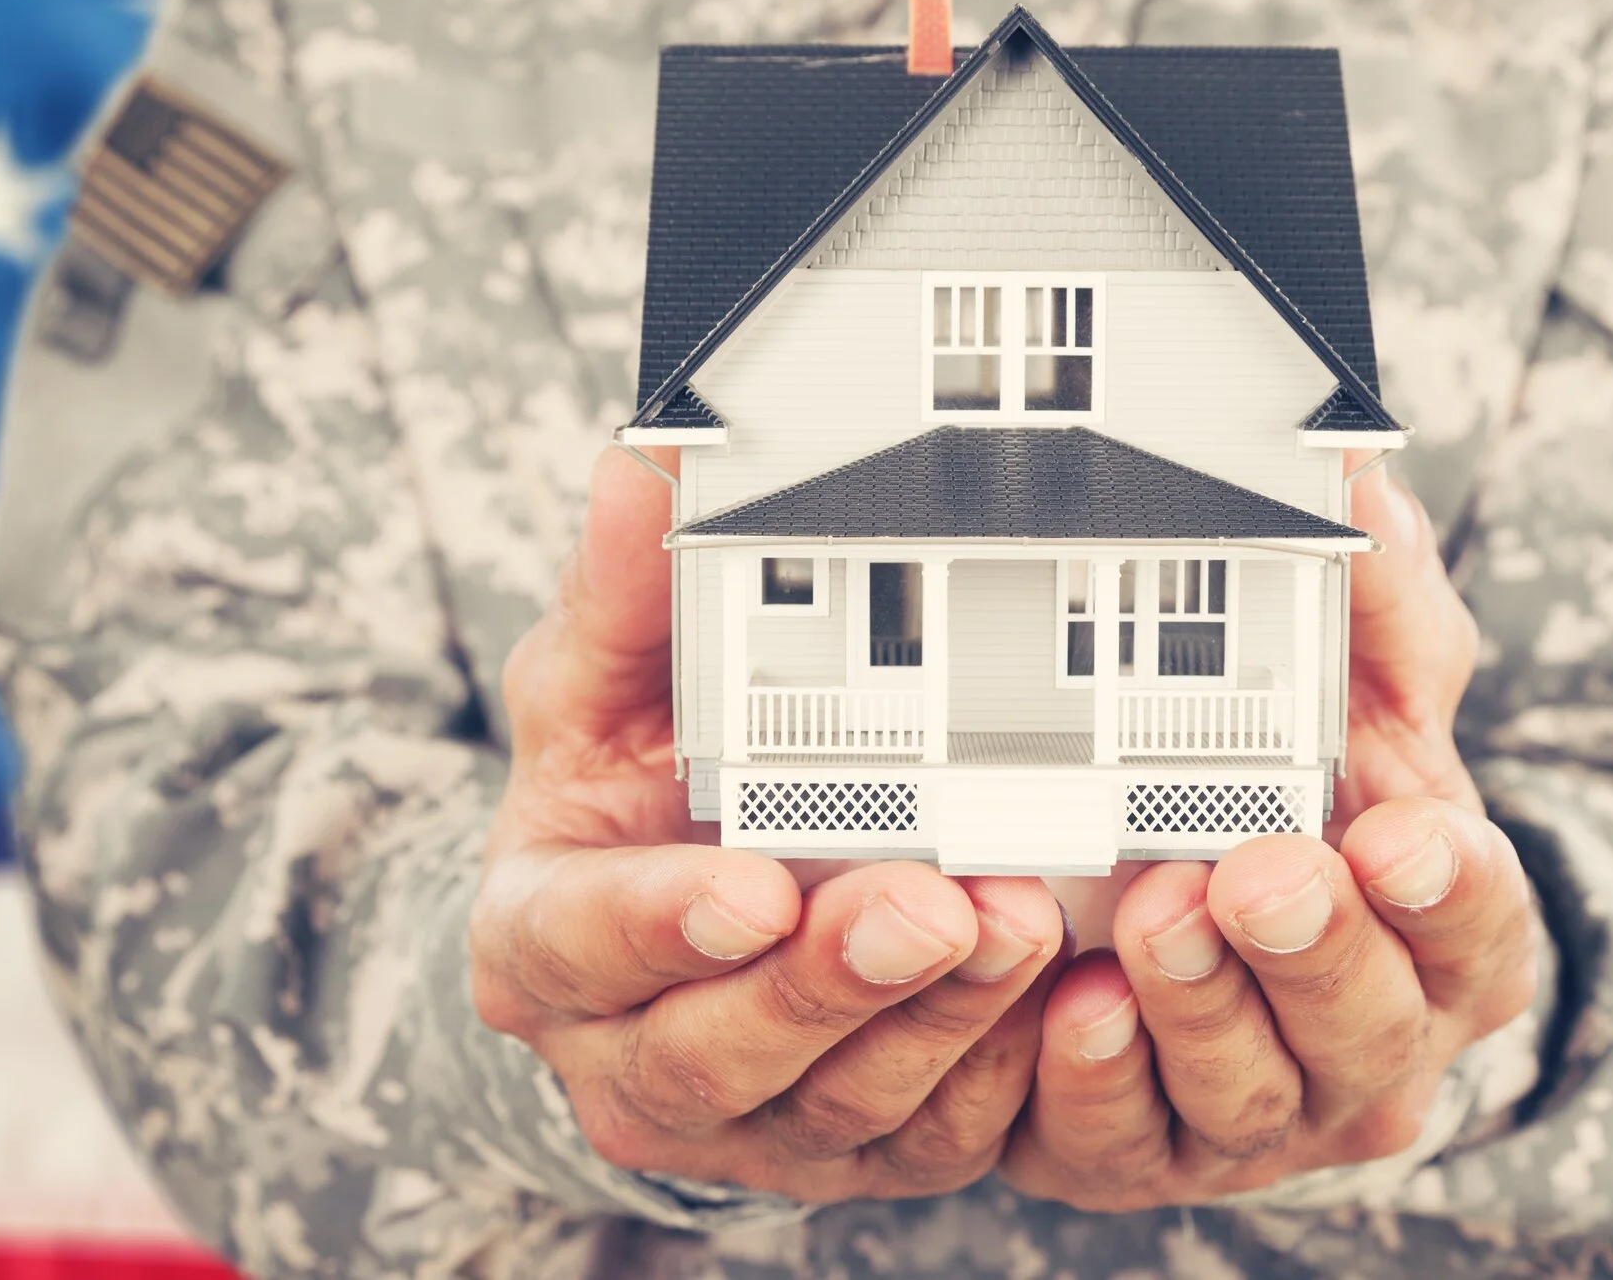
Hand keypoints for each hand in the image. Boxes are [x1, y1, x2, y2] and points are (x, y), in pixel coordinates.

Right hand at [470, 446, 1067, 1202]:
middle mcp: (633, 1053)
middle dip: (833, 983)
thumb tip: (646, 469)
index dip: (661, 924)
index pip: (582, 942)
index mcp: (548, 940)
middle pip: (719, 1048)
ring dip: (938, 1024)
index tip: (750, 886)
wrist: (677, 921)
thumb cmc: (630, 792)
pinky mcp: (857, 1144)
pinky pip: (933, 1138)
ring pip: (841, 1102)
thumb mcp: (602, 683)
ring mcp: (749, 1117)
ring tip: (1022, 926)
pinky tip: (1064, 999)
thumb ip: (627, 589)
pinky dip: (1002, 1077)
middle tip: (932, 905)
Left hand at [1001, 470, 1539, 1209]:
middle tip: (1257, 872)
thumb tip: (1354, 462)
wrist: (1158, 898)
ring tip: (1153, 919)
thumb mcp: (1348, 685)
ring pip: (1248, 1090)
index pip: (1476, 921)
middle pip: (1366, 1022)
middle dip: (1311, 949)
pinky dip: (1098, 1082)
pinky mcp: (1149, 1149)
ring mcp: (1265, 1108)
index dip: (1446, 887)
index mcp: (1445, 933)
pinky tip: (1070, 1010)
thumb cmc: (1294, 794)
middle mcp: (1373, 1039)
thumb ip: (1369, 590)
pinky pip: (1126, 1137)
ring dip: (1200, 1008)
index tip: (1398, 832)